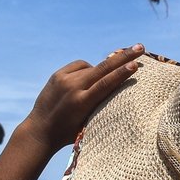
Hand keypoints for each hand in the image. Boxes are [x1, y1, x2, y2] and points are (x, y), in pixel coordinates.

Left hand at [21, 43, 143, 152]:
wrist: (40, 130)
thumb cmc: (69, 132)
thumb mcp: (88, 122)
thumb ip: (100, 104)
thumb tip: (116, 85)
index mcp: (82, 103)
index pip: (106, 83)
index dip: (122, 73)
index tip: (135, 64)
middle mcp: (72, 88)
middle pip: (103, 68)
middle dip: (124, 57)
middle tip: (140, 47)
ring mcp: (63, 79)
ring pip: (91, 67)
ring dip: (101, 71)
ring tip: (102, 81)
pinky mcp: (57, 75)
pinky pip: (80, 66)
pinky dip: (87, 70)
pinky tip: (88, 79)